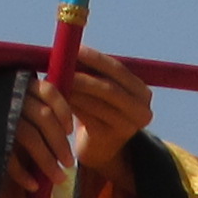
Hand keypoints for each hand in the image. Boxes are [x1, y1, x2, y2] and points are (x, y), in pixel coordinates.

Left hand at [4, 52, 153, 197]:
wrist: (101, 150)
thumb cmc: (99, 112)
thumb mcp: (104, 91)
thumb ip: (96, 73)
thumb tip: (70, 47)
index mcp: (143, 93)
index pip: (118, 71)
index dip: (96, 59)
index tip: (76, 49)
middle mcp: (142, 111)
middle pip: (109, 88)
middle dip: (82, 77)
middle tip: (60, 68)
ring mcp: (128, 128)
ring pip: (95, 103)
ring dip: (72, 91)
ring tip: (54, 82)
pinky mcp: (109, 139)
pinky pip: (85, 117)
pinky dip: (70, 106)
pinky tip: (56, 99)